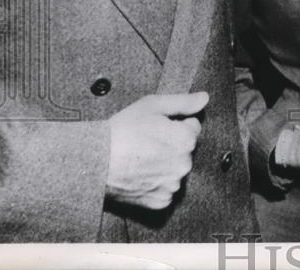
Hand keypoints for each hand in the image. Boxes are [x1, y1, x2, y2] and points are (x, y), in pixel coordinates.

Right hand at [105, 92, 207, 209]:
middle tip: (147, 142)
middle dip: (172, 144)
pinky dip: (157, 184)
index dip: (175, 124)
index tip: (156, 127)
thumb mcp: (152, 105)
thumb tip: (204, 98)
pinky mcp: (160, 202)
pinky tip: (141, 175)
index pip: (192, 127)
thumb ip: (183, 102)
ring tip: (142, 159)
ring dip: (166, 165)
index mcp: (186, 140)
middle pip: (185, 150)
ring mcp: (172, 185)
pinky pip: (166, 190)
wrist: (94, 162)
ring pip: (176, 170)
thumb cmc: (122, 130)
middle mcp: (184, 164)